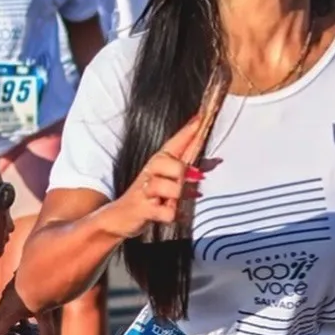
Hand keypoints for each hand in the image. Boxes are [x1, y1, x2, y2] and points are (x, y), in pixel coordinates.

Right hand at [0, 279, 55, 334]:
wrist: (47, 266)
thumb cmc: (46, 290)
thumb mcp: (47, 314)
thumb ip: (47, 333)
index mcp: (8, 312)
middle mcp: (4, 304)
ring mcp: (6, 296)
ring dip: (3, 329)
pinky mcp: (11, 290)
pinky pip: (4, 309)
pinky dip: (9, 319)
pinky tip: (25, 321)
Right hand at [111, 113, 205, 238]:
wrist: (119, 217)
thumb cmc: (147, 197)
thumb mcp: (168, 181)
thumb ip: (190, 170)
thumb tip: (215, 161)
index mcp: (158, 162)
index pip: (176, 142)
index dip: (189, 130)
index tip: (201, 117)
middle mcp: (151, 172)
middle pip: (173, 164)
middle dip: (182, 173)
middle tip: (188, 182)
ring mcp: (145, 190)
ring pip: (170, 188)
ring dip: (177, 196)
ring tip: (173, 201)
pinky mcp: (142, 209)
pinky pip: (166, 212)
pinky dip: (171, 214)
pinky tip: (169, 214)